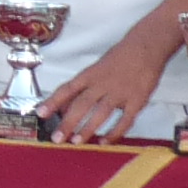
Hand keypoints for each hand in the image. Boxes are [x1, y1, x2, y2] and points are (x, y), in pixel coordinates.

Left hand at [43, 25, 173, 143]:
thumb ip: (84, 86)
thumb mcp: (98, 67)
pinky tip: (105, 141)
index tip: (40, 113)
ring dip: (88, 129)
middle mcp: (103, 83)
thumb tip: (65, 105)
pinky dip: (115, 132)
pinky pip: (125, 120)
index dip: (53, 101)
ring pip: (101, 113)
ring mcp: (120, 92)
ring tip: (77, 141)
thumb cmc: (120, 58)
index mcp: (91, 74)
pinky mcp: (137, 100)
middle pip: (82, 104)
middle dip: (68, 122)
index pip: (68, 88)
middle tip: (57, 138)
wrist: (147, 46)